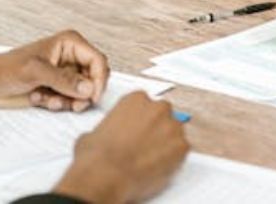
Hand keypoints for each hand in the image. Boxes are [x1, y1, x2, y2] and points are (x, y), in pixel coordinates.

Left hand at [0, 30, 108, 111]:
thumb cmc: (6, 69)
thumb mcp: (35, 71)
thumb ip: (63, 80)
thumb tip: (89, 88)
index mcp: (70, 44)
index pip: (97, 60)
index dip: (99, 79)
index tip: (93, 96)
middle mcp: (71, 57)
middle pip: (94, 77)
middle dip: (83, 93)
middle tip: (74, 105)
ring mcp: (65, 73)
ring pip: (83, 91)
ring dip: (67, 100)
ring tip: (47, 99)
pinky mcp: (58, 87)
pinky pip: (70, 99)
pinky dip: (57, 103)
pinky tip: (40, 98)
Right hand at [54, 91, 189, 203]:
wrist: (105, 177)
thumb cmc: (96, 157)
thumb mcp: (92, 133)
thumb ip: (108, 127)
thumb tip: (106, 135)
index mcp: (137, 99)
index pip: (145, 104)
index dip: (140, 119)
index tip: (137, 128)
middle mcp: (159, 108)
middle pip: (163, 115)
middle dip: (155, 128)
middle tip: (143, 144)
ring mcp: (173, 126)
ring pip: (174, 132)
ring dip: (165, 142)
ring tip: (149, 158)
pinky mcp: (182, 146)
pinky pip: (182, 150)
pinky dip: (173, 158)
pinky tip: (158, 166)